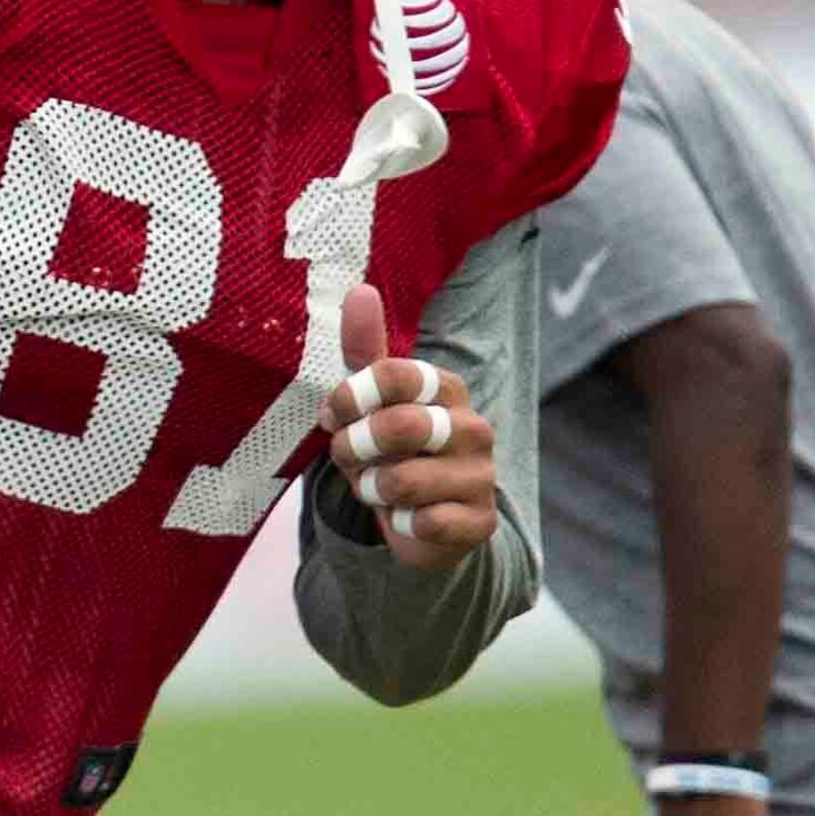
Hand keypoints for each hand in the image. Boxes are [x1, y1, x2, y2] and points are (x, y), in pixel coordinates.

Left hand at [321, 282, 497, 571]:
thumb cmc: (394, 454)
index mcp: (445, 388)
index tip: (332, 418)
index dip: (348, 399)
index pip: (393, 373)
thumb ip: (364, 351)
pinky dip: (400, 525)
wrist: (427, 524)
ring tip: (378, 490)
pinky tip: (408, 519)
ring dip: (372, 491)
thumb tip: (359, 290)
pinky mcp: (481, 520)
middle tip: (348, 459)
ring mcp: (482, 474)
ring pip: (403, 481)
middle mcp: (472, 426)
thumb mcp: (372, 403)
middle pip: (397, 425)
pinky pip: (424, 523)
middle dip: (353, 449)